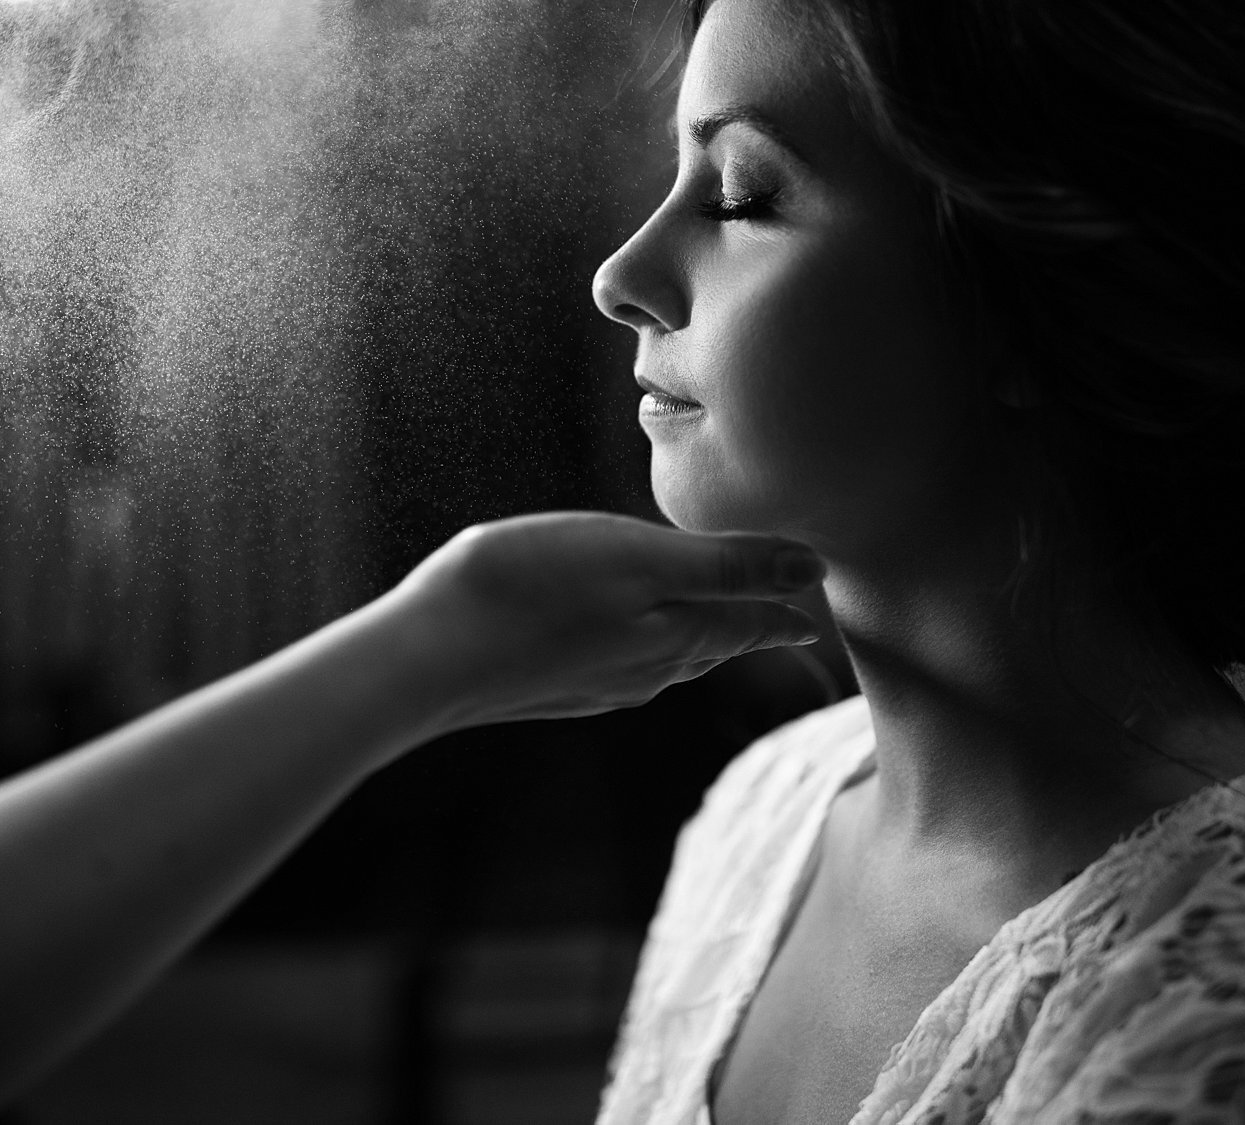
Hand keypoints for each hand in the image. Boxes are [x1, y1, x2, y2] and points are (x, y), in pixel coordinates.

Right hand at [373, 511, 824, 734]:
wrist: (427, 655)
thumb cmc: (530, 591)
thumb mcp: (638, 559)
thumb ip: (725, 566)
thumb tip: (814, 572)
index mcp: (677, 639)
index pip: (753, 626)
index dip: (787, 612)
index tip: (817, 612)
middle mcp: (645, 673)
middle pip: (715, 646)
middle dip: (748, 626)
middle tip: (781, 611)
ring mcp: (595, 684)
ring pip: (667, 658)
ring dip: (697, 635)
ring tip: (714, 616)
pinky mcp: (552, 684)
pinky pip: (620, 661)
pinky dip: (643, 641)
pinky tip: (621, 630)